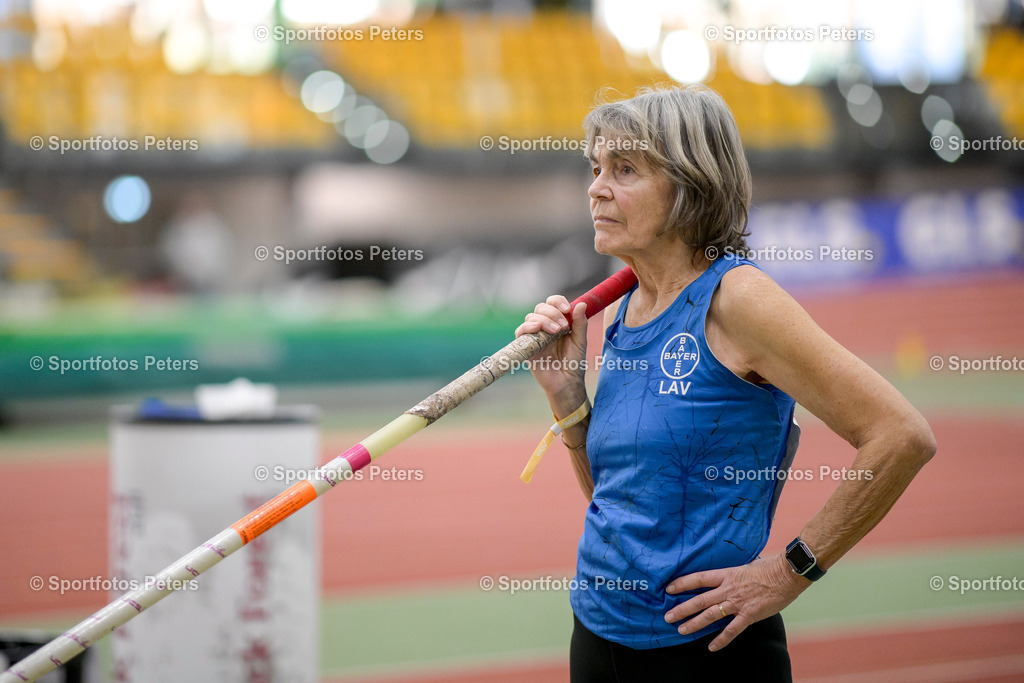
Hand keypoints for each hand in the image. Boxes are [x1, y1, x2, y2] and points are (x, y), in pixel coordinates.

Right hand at [514, 296, 587, 404]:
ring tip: (556, 331)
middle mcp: (545, 326)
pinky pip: (520, 331)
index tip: (567, 309)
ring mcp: (535, 335)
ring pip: (531, 317)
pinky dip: (527, 326)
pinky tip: (537, 328)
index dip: (558, 302)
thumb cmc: (574, 362)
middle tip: (563, 326)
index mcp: (558, 321)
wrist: (567, 382)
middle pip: (541, 307)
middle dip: (552, 313)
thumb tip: (581, 304)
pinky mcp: (527, 346)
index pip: (553, 303)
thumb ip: (580, 322)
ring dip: (544, 319)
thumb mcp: (580, 340)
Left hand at [663, 555, 808, 650]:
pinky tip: (711, 647)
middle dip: (681, 608)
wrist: (786, 575)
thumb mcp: (745, 565)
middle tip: (667, 616)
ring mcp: (737, 603)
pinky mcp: (748, 615)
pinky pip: (732, 630)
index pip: (698, 578)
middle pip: (699, 599)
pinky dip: (721, 639)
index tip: (668, 588)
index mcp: (726, 574)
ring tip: (681, 630)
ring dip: (694, 623)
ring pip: (710, 615)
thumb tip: (728, 572)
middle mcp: (728, 589)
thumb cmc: (768, 567)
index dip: (682, 583)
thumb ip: (733, 572)